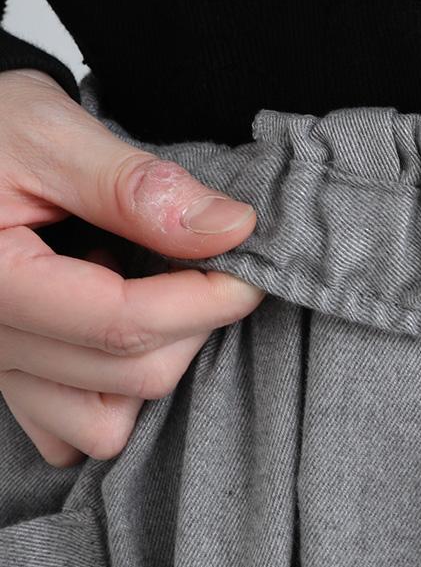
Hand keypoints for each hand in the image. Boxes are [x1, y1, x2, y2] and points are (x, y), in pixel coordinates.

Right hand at [0, 67, 264, 466]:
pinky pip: (68, 434)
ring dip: (152, 367)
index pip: (123, 324)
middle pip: (130, 376)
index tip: (250, 272)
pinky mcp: (6, 379)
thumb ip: (135, 186)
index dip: (206, 302)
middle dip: (191, 326)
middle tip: (207, 268)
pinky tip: (119, 333)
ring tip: (147, 294)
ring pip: (103, 425)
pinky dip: (110, 399)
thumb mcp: (50, 132)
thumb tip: (230, 229)